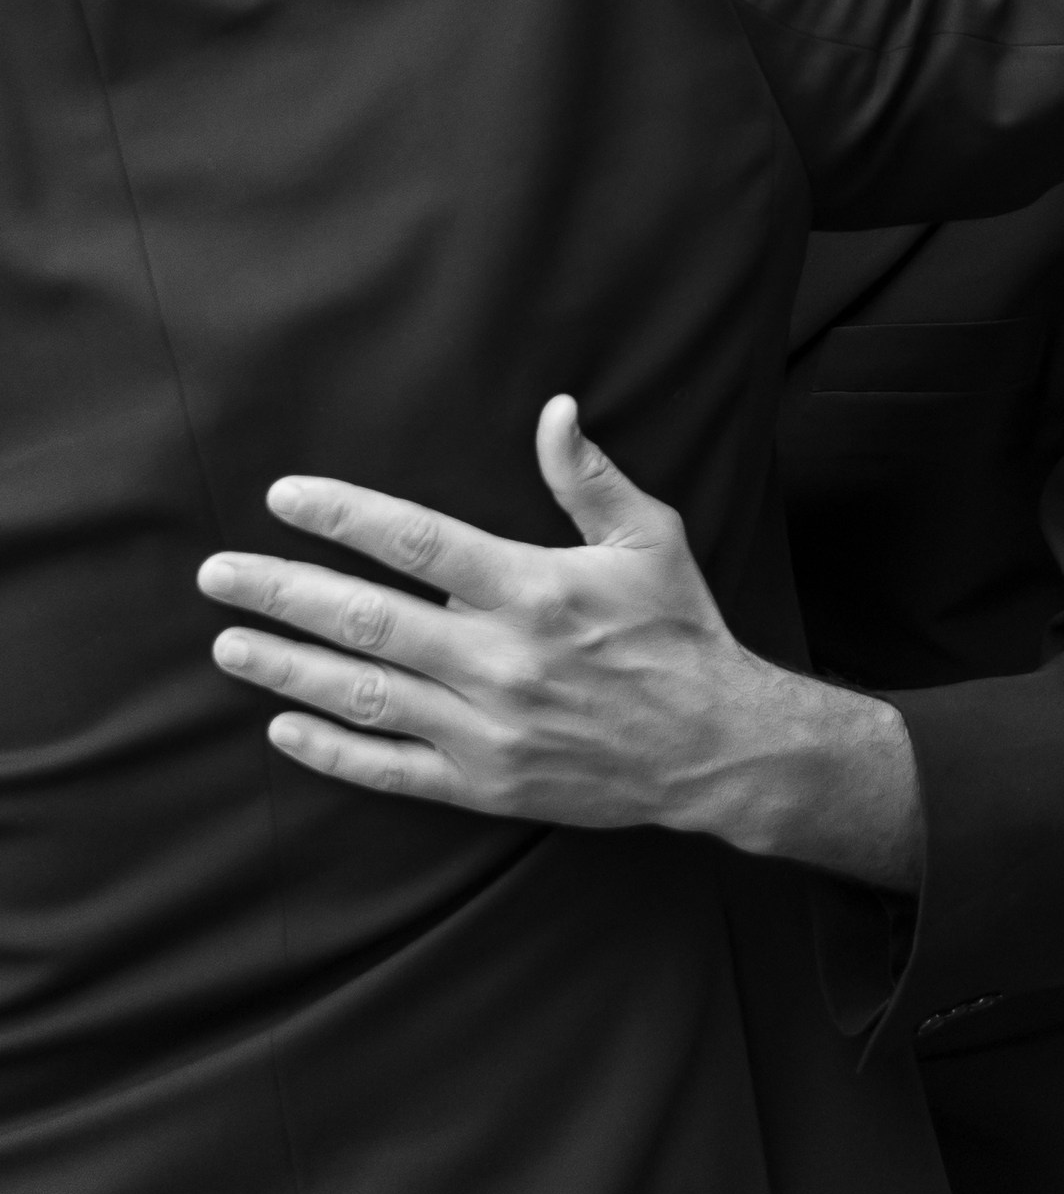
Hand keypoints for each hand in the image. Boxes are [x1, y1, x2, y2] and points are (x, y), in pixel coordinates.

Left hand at [197, 397, 922, 887]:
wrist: (715, 747)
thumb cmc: (680, 630)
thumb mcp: (649, 538)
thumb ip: (589, 478)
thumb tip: (556, 408)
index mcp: (532, 589)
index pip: (415, 541)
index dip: (342, 515)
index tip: (284, 496)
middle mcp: (499, 660)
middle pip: (364, 619)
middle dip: (281, 593)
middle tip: (218, 575)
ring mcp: (486, 728)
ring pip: (362, 694)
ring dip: (286, 668)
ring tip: (228, 646)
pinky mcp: (485, 784)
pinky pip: (390, 770)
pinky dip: (332, 750)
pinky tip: (285, 726)